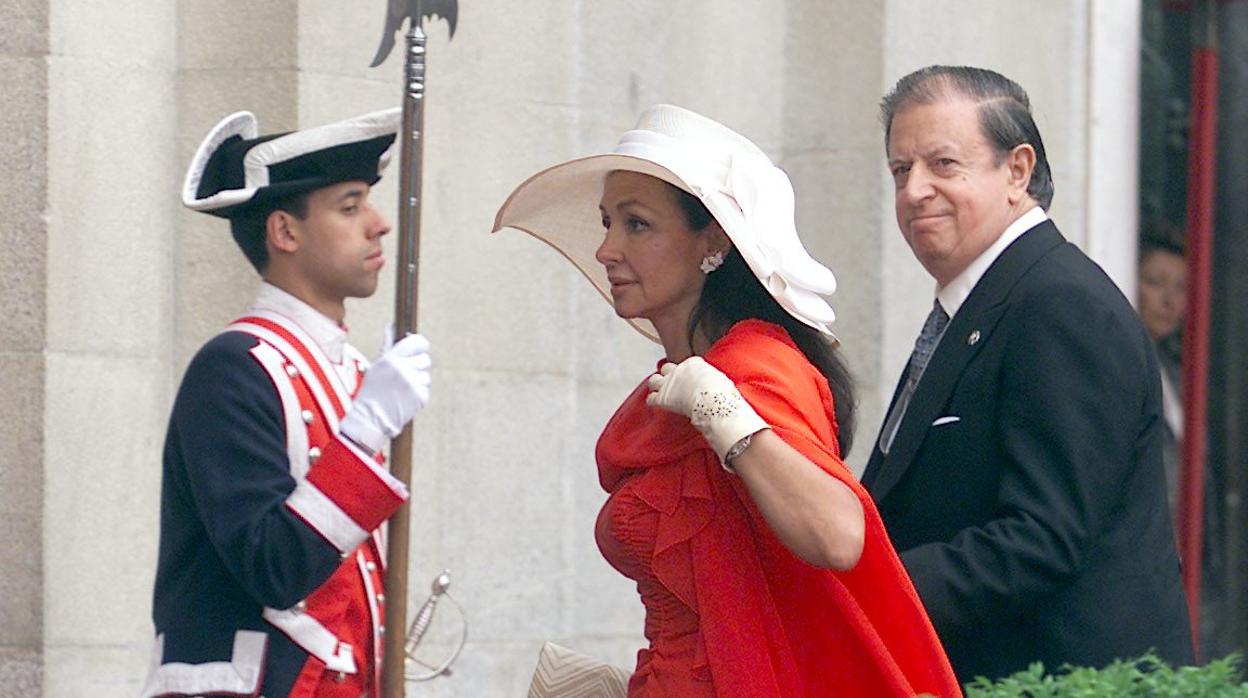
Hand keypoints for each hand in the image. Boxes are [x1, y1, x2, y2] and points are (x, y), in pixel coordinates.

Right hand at [339, 333, 431, 453]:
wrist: (370, 419)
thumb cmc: (372, 390)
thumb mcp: (377, 365)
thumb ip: (388, 344)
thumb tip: (392, 324)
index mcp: (392, 358)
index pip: (418, 341)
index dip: (420, 344)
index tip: (418, 348)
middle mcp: (404, 369)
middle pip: (426, 359)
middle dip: (418, 366)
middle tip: (405, 375)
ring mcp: (413, 383)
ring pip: (426, 375)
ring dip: (418, 381)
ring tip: (401, 390)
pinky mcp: (421, 397)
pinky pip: (426, 389)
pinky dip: (418, 394)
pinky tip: (405, 398)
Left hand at [646, 356, 766, 461]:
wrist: (711, 399)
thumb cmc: (721, 391)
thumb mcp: (721, 379)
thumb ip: (713, 379)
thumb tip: (720, 385)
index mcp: (693, 363)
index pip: (685, 365)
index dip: (686, 375)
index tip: (690, 382)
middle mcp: (678, 369)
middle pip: (666, 368)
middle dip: (668, 376)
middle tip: (673, 386)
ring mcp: (668, 383)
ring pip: (653, 380)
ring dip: (657, 386)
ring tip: (662, 393)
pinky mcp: (662, 397)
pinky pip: (651, 398)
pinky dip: (653, 401)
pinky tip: (659, 406)